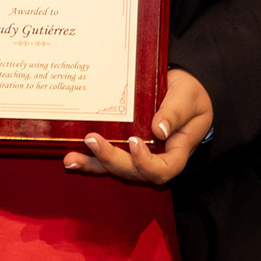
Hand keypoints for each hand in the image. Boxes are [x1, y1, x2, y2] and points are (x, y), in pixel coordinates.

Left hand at [64, 68, 212, 184]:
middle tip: (92, 140)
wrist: (179, 88)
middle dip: (112, 159)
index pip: (164, 169)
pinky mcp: (122, 147)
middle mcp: (155, 158)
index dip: (147, 163)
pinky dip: (88, 159)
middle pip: (134, 172)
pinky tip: (71, 156)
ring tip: (71, 158)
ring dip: (93, 164)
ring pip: (115, 168)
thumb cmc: (189, 95)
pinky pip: (105, 158)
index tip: (135, 141)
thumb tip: (158, 129)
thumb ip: (176, 112)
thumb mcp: (188, 97)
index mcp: (176, 151)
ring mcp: (137, 155)